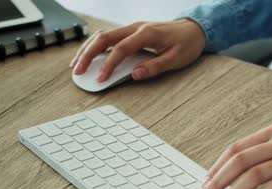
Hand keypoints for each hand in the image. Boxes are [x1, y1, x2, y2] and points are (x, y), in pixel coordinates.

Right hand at [70, 19, 205, 81]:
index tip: (101, 79)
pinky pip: (109, 37)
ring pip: (103, 35)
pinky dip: (95, 46)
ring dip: (87, 49)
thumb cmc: (187, 44)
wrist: (194, 29)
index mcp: (146, 33)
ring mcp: (132, 28)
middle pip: (104, 38)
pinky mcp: (132, 31)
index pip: (121, 49)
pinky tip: (88, 55)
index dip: (109, 64)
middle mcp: (136, 27)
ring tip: (76, 64)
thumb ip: (155, 66)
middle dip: (88, 54)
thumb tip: (135, 74)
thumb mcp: (176, 59)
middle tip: (77, 71)